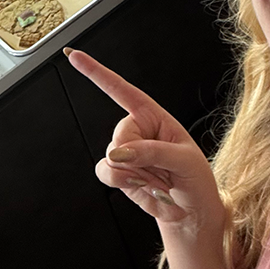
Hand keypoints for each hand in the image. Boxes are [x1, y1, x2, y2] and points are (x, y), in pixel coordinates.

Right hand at [65, 48, 223, 230]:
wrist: (191, 212)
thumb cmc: (196, 180)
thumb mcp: (184, 160)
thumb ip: (151, 152)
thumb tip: (118, 153)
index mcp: (153, 116)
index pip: (121, 89)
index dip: (96, 72)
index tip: (73, 56)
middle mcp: (136, 130)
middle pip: (119, 136)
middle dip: (139, 159)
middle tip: (162, 172)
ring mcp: (125, 152)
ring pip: (111, 157)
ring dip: (135, 175)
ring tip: (157, 180)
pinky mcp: (117, 172)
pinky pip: (104, 172)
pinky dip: (121, 182)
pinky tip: (142, 186)